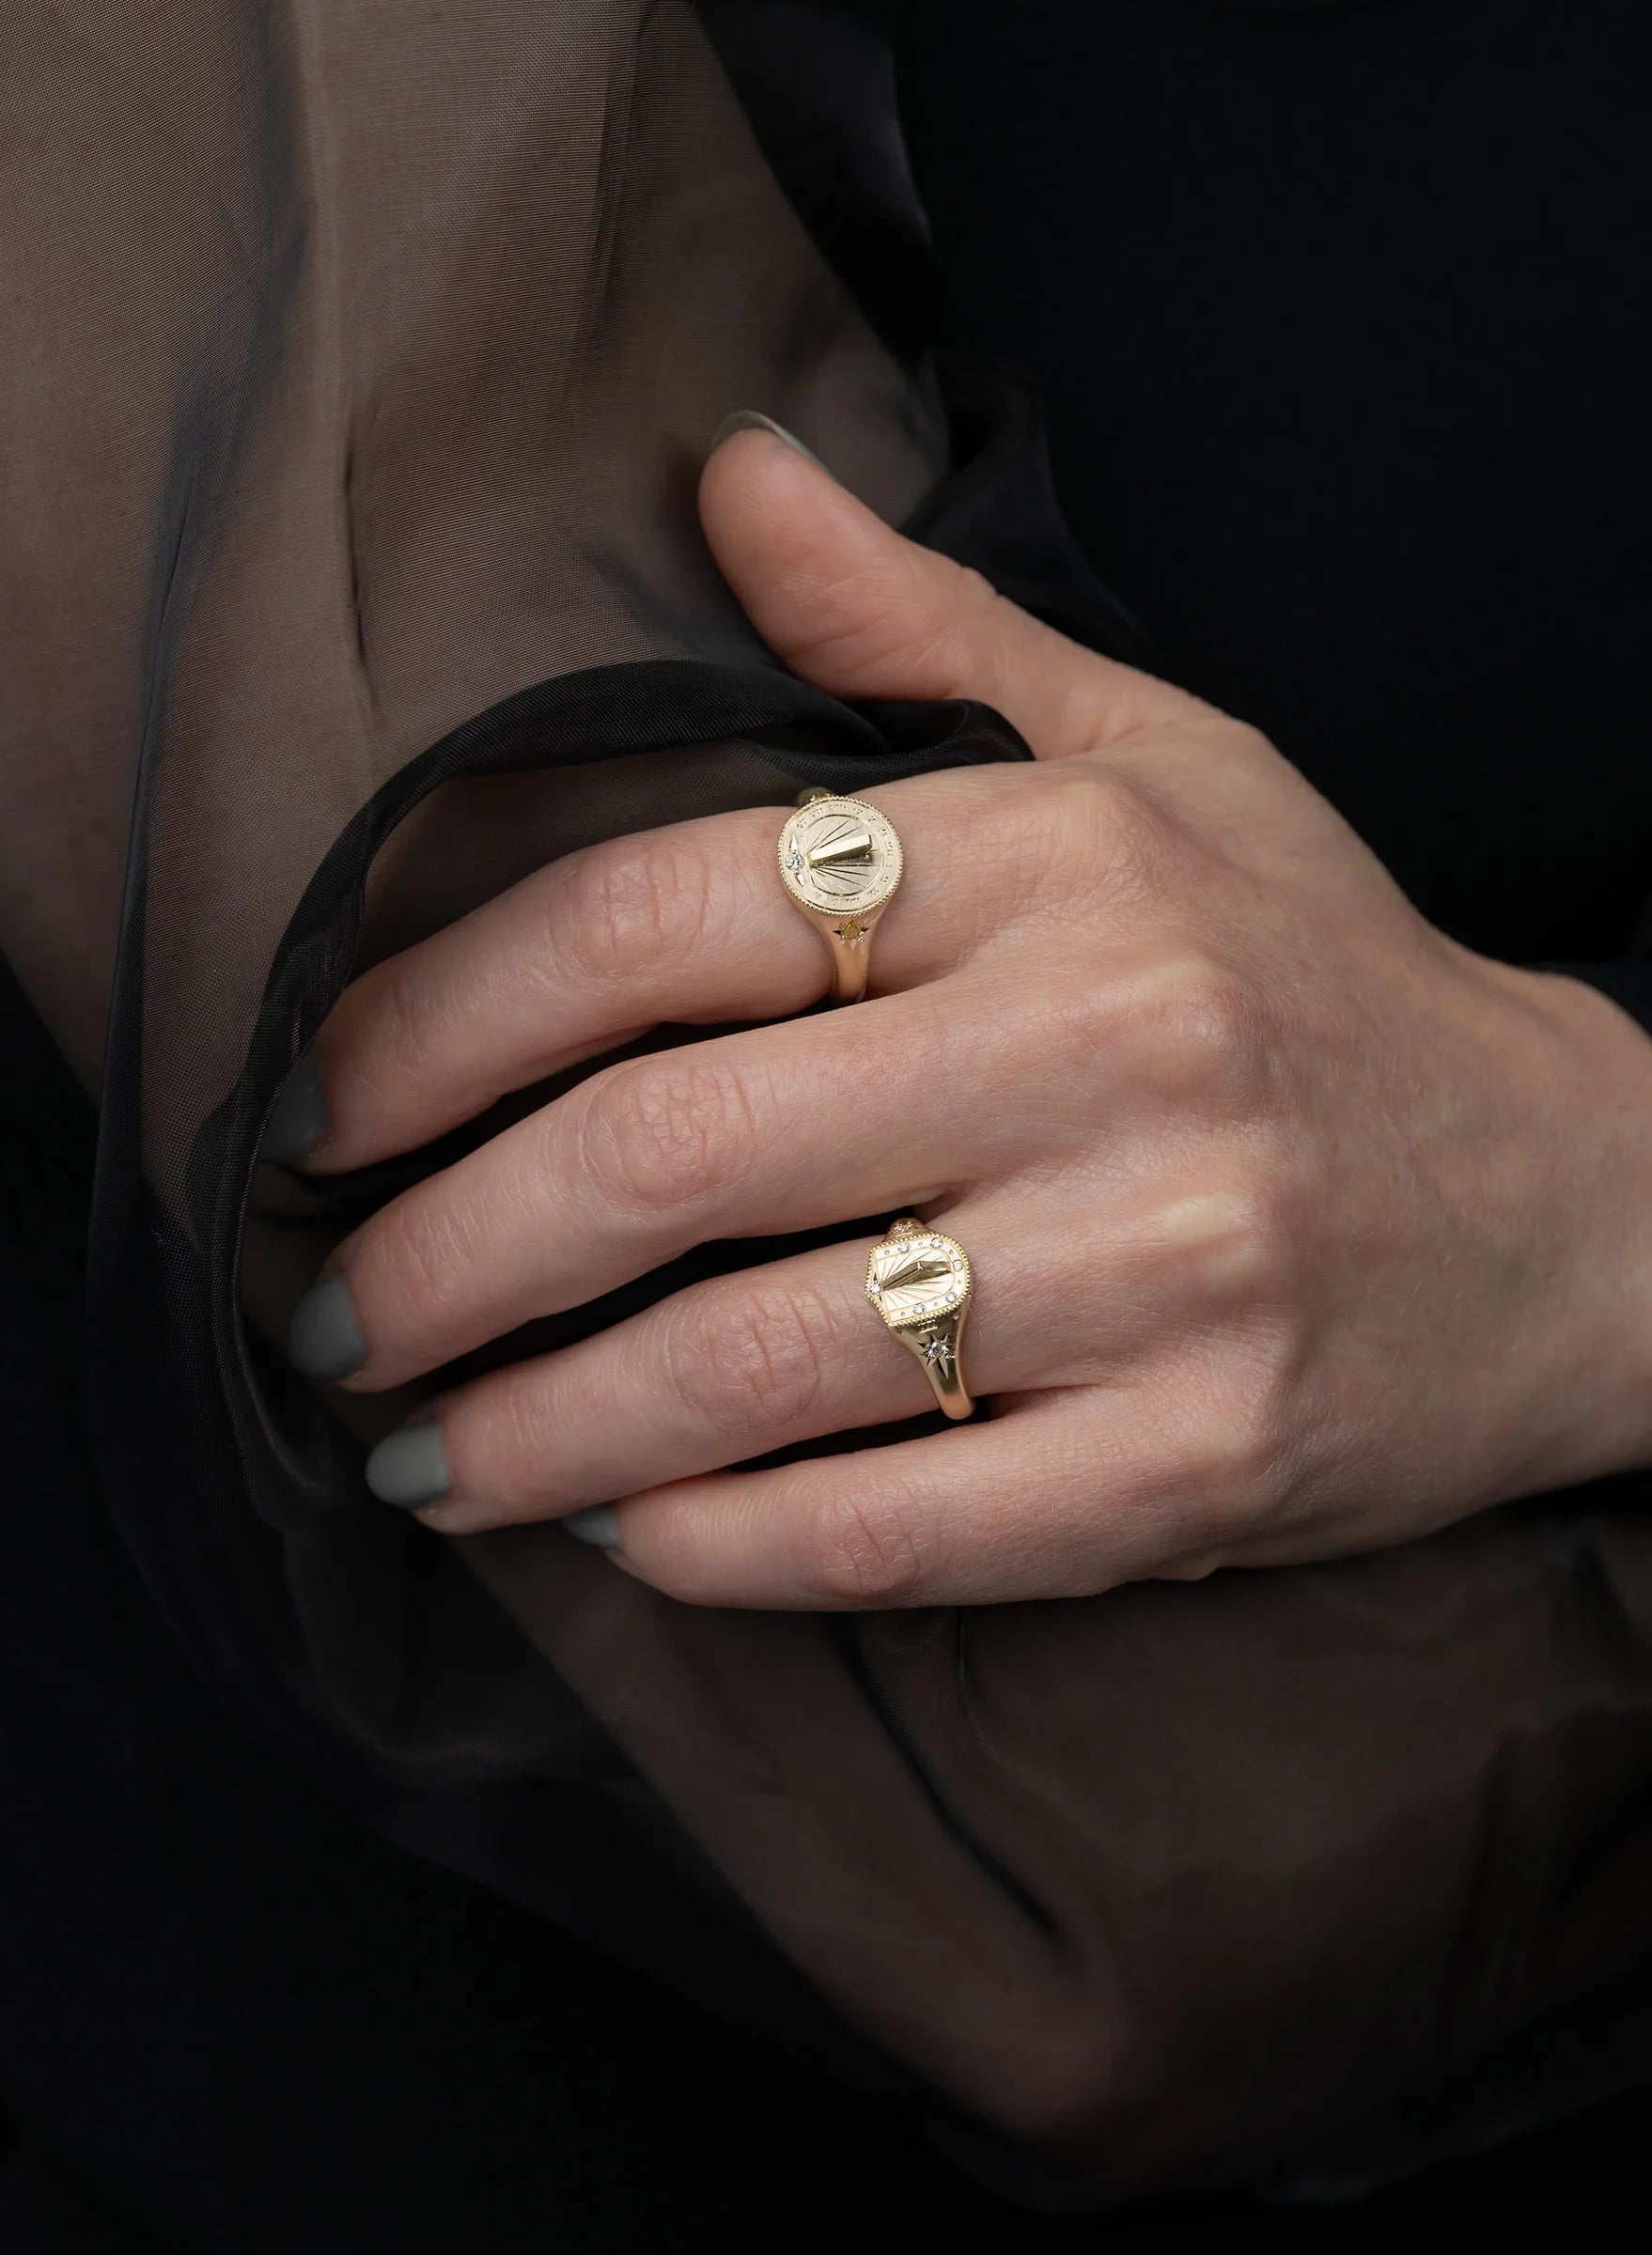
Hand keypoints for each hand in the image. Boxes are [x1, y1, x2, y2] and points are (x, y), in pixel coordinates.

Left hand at [278, 424, 1651, 1604]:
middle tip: (329, 1316)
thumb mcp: (1153, 763)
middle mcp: (1110, 1045)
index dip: (435, 1021)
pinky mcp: (1204, 1462)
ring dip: (534, 1428)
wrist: (1579, 1209)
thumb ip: (921, 642)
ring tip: (422, 1451)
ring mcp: (1166, 1269)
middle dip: (439, 1255)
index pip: (656, 913)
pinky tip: (623, 1533)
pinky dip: (713, 1546)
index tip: (320, 1108)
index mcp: (1057, 857)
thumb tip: (730, 474)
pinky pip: (892, 1527)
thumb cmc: (1319, 975)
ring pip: (752, 1369)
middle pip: (666, 1152)